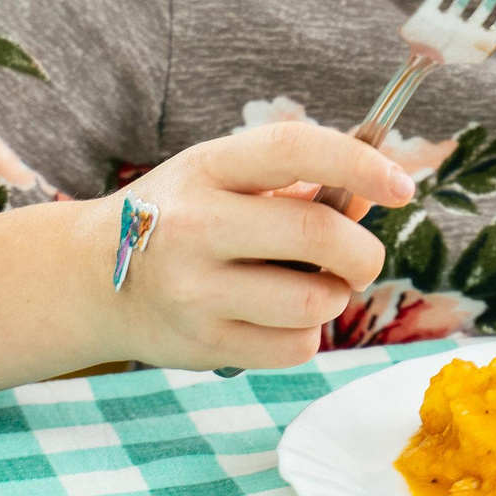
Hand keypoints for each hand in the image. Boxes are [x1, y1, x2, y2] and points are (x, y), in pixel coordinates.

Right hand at [106, 122, 412, 372]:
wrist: (93, 279)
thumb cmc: (183, 217)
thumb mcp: (227, 178)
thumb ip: (300, 183)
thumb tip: (379, 192)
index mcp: (209, 166)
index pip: (294, 148)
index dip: (358, 162)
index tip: (401, 186)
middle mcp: (195, 225)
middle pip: (318, 234)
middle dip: (363, 251)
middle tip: (359, 257)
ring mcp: (194, 291)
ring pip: (315, 301)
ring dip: (331, 295)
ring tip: (305, 286)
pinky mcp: (202, 346)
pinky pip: (296, 347)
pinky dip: (304, 334)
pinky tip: (274, 317)